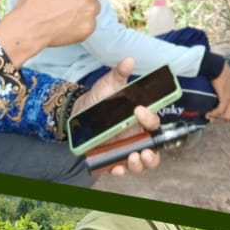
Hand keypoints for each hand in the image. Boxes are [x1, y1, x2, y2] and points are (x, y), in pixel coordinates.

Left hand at [72, 58, 160, 175]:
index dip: (150, 119)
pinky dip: (118, 170)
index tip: (138, 111)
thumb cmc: (99, 99)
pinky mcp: (111, 156)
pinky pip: (118, 167)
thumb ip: (119, 75)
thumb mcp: (108, 86)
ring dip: (139, 164)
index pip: (153, 123)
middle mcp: (136, 136)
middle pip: (153, 150)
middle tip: (145, 151)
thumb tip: (128, 60)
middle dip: (153, 155)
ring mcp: (124, 148)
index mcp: (140, 119)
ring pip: (140, 162)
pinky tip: (116, 168)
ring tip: (133, 158)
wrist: (77, 112)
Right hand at [208, 63, 229, 121]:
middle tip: (214, 115)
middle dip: (223, 118)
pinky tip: (208, 114)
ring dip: (218, 117)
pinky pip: (220, 111)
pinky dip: (213, 114)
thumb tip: (225, 101)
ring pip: (227, 116)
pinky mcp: (225, 98)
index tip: (222, 115)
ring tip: (210, 115)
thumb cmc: (222, 75)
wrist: (219, 68)